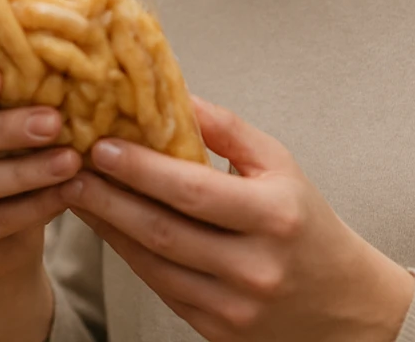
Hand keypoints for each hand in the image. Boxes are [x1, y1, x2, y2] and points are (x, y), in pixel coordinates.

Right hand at [0, 65, 81, 341]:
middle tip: (54, 121)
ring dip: (26, 171)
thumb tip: (68, 63)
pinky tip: (66, 194)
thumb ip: (26, 94)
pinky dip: (34, 206)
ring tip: (71, 161)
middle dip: (6, 128)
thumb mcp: (18, 121)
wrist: (14, 232)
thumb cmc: (18, 154)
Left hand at [60, 98, 414, 341]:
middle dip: (110, 198)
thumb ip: (227, 130)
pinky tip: (110, 229)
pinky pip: (161, 289)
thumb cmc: (306, 223)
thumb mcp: (280, 164)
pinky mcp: (217, 330)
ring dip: (109, 229)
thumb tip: (175, 95)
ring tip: (79, 194)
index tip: (102, 146)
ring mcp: (234, 305)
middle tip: (73, 168)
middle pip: (163, 230)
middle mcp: (254, 265)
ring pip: (153, 265)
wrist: (341, 302)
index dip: (141, 169)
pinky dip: (130, 256)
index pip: (193, 190)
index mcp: (273, 215)